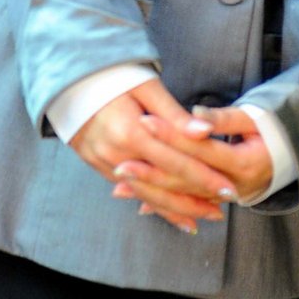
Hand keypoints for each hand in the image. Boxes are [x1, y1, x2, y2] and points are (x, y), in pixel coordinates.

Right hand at [68, 77, 240, 233]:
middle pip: (161, 185)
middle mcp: (116, 153)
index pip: (176, 161)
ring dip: (172, 210)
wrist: (69, 79)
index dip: (204, 178)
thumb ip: (174, 115)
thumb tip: (205, 133)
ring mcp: (103, 162)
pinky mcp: (95, 165)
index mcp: (131, 131)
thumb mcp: (146, 87)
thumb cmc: (114, 76)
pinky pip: (128, 190)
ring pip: (144, 193)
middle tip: (220, 212)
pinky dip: (149, 203)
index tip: (229, 189)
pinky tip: (167, 213)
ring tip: (198, 222)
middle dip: (192, 202)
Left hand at [123, 104, 274, 208]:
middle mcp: (233, 186)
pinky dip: (163, 203)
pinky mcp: (218, 202)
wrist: (289, 158)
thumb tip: (196, 116)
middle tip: (121, 164)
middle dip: (152, 171)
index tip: (145, 121)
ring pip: (183, 196)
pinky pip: (188, 204)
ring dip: (151, 191)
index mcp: (242, 162)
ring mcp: (225, 198)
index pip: (200, 148)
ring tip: (121, 183)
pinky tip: (139, 203)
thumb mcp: (254, 118)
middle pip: (186, 178)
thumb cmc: (269, 131)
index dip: (172, 135)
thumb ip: (224, 118)